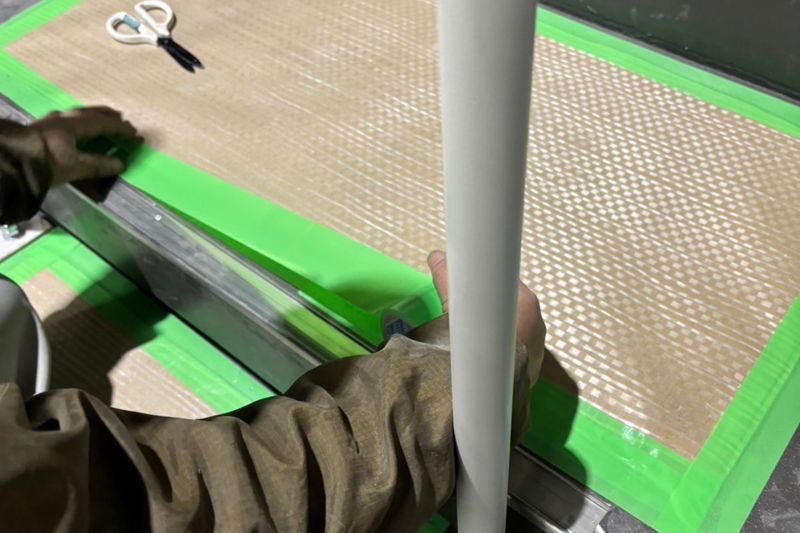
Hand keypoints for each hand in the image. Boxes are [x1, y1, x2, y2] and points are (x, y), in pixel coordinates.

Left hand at [31, 106, 139, 185]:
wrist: (12, 162)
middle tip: (120, 117)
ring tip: (99, 120)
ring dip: (91, 116)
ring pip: (75, 114)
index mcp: (73, 125)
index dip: (120, 128)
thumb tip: (120, 163)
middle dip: (106, 115)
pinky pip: (65, 120)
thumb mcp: (75, 166)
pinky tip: (74, 128)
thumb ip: (98, 165)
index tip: (134, 132)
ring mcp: (49, 122)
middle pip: (88, 112)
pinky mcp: (39, 129)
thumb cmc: (46, 163)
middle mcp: (62, 119)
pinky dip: (77, 122)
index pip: (102, 122)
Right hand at [426, 250, 545, 385]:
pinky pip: (516, 352)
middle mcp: (538, 323)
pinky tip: (484, 357)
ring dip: (496, 331)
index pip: (506, 282)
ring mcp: (538, 349)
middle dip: (490, 305)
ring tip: (473, 338)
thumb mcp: (454, 307)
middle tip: (465, 311)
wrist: (485, 396)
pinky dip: (502, 352)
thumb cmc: (475, 346)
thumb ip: (447, 279)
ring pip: (514, 330)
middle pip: (511, 305)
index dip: (486, 282)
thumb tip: (438, 256)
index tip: (469, 287)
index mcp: (525, 302)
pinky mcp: (532, 371)